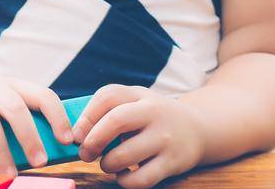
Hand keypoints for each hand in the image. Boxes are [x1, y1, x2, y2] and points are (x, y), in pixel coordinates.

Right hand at [0, 68, 72, 178]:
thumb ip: (16, 125)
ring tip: (9, 173)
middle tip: (40, 161)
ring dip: (1, 150)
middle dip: (30, 136)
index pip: (42, 94)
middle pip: (15, 107)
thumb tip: (42, 156)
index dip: (57, 116)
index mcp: (12, 86)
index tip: (67, 140)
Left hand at [74, 85, 204, 188]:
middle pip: (115, 122)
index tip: (76, 135)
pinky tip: (123, 175)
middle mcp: (154, 113)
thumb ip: (109, 109)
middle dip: (92, 141)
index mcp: (140, 95)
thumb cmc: (153, 117)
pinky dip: (125, 181)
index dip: (86, 116)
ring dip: (107, 164)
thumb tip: (77, 134)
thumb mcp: (136, 101)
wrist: (198, 129)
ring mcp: (165, 138)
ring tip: (107, 164)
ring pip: (125, 155)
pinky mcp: (173, 162)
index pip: (107, 96)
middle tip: (85, 153)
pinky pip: (141, 178)